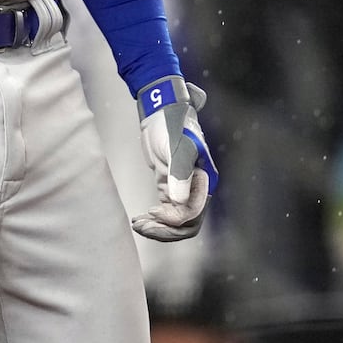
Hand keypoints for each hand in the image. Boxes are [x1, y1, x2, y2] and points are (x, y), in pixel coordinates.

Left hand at [132, 76, 217, 241]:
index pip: (193, 214)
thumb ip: (180, 174)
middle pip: (186, 224)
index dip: (173, 220)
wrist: (161, 112)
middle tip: (141, 226)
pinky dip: (155, 219)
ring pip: (176, 221)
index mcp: (204, 182)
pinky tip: (140, 218)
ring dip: (158, 227)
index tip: (153, 211)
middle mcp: (196, 189)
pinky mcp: (170, 186)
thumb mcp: (178, 148)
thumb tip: (180, 202)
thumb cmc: (173, 126)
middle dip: (165, 230)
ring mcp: (183, 189)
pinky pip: (166, 212)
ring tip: (138, 224)